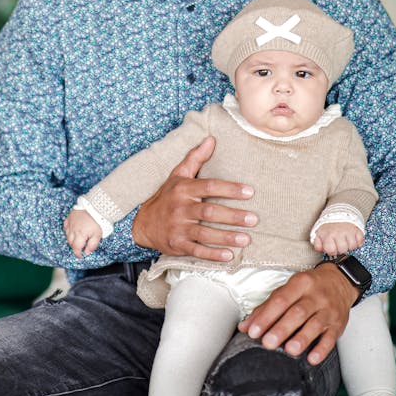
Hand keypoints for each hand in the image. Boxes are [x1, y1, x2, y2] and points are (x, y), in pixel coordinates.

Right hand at [64, 208, 102, 256]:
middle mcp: (73, 230)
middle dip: (75, 247)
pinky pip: (66, 227)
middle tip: (80, 247)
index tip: (80, 256)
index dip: (78, 254)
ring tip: (78, 239)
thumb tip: (87, 253)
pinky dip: (68, 231)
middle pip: (71, 242)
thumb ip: (92, 245)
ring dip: (71, 239)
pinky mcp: (69, 218)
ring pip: (67, 235)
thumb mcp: (98, 235)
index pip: (76, 248)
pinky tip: (73, 231)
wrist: (95, 207)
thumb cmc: (97, 221)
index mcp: (80, 235)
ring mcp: (70, 223)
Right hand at [131, 136, 256, 262]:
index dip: (230, 189)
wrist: (142, 223)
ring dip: (226, 237)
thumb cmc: (166, 197)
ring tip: (247, 239)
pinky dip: (212, 255)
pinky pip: (196, 251)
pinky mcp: (176, 245)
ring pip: (205, 233)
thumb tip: (211, 139)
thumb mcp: (177, 175)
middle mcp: (180, 209)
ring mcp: (178, 228)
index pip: (209, 186)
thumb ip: (195, 157)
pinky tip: (229, 256)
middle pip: (209, 212)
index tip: (249, 192)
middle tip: (253, 219)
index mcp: (184, 190)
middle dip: (232, 217)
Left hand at [237, 261, 359, 364]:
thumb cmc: (309, 287)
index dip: (266, 316)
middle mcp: (316, 296)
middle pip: (298, 313)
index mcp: (300, 283)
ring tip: (290, 350)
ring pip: (315, 324)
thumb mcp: (288, 290)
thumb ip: (266, 307)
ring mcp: (329, 310)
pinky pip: (331, 338)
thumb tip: (245, 327)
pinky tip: (312, 359)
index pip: (281, 300)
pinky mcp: (339, 324)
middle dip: (282, 329)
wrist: (340, 282)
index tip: (254, 331)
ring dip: (302, 338)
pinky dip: (322, 349)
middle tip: (267, 343)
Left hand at [312, 221, 363, 258]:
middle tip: (339, 243)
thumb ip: (317, 243)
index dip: (332, 251)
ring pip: (352, 246)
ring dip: (349, 245)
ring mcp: (349, 231)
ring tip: (346, 240)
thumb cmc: (329, 225)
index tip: (332, 247)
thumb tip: (320, 249)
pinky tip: (352, 238)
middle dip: (341, 249)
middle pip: (343, 250)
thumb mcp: (319, 233)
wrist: (338, 212)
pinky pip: (360, 241)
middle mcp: (339, 233)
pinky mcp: (357, 229)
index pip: (331, 251)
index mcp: (328, 235)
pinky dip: (358, 242)